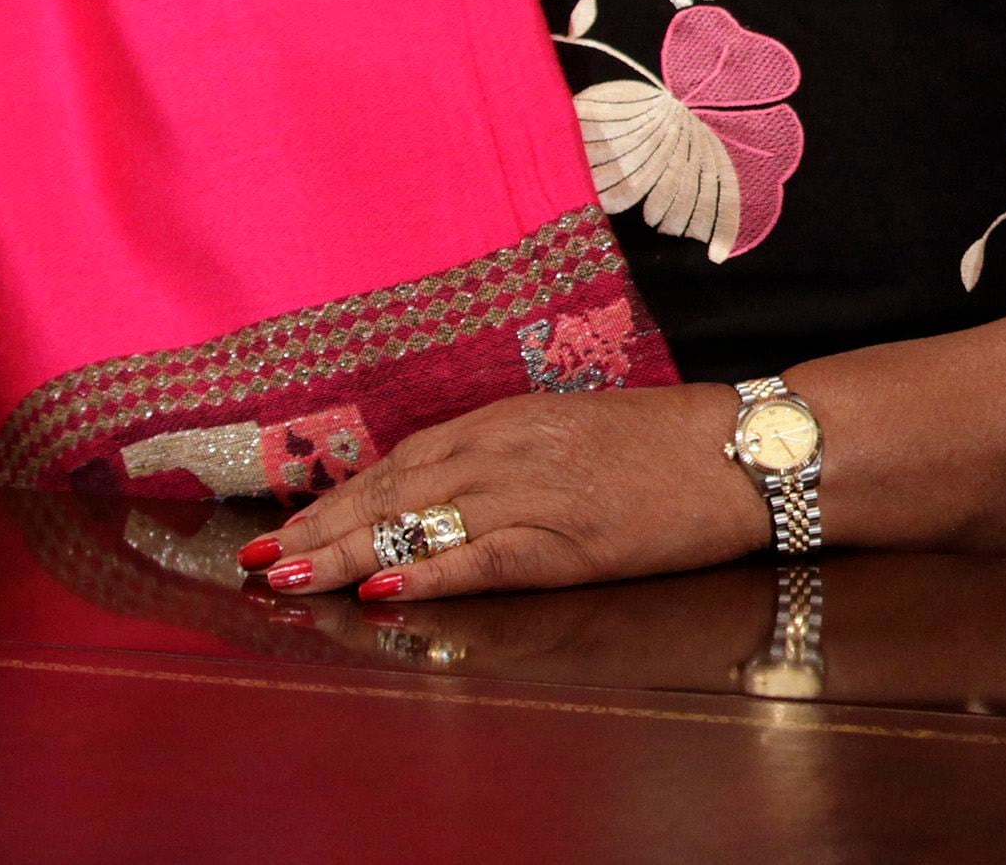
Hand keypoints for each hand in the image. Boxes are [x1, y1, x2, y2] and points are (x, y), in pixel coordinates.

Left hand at [241, 384, 770, 600]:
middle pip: (396, 490)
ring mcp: (539, 493)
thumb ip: (514, 452)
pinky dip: (429, 571)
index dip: (341, 494)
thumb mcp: (581, 431)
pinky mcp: (570, 538)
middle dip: (321, 525)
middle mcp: (514, 448)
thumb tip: (446, 486)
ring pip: (421, 521)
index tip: (286, 522)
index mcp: (516, 419)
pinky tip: (383, 586)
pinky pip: (483, 556)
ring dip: (348, 549)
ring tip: (288, 574)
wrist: (749, 451)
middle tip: (256, 557)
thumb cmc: (672, 444)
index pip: (406, 459)